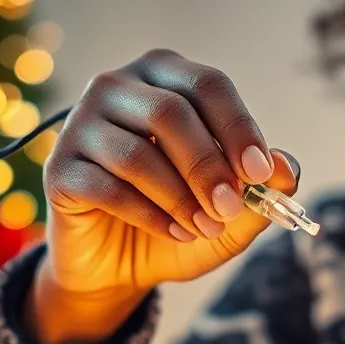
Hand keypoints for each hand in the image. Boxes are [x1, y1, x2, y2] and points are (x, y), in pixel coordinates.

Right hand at [27, 49, 299, 343]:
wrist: (122, 265)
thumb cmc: (182, 220)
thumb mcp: (233, 211)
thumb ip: (262, 186)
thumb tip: (284, 167)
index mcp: (165, 78)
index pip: (208, 85)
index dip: (237, 126)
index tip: (259, 172)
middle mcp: (118, 87)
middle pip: (171, 112)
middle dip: (208, 166)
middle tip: (229, 208)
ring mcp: (81, 125)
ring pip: (137, 153)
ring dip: (180, 197)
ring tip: (204, 228)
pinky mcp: (60, 169)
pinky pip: (106, 187)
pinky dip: (149, 215)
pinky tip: (174, 233)